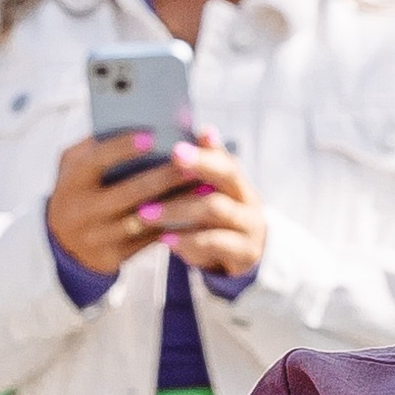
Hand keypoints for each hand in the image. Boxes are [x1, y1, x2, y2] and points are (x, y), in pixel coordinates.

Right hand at [45, 126, 266, 281]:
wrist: (62, 242)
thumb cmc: (78, 189)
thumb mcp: (74, 165)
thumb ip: (96, 145)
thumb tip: (136, 120)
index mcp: (72, 181)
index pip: (96, 161)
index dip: (123, 147)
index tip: (153, 135)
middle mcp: (82, 210)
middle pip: (129, 193)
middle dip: (164, 177)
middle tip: (195, 161)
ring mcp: (97, 236)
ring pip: (144, 219)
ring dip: (177, 202)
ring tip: (203, 184)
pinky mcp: (114, 256)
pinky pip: (149, 240)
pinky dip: (174, 224)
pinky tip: (195, 209)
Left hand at [149, 131, 269, 277]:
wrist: (249, 259)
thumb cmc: (219, 222)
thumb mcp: (211, 198)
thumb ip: (199, 172)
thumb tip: (189, 134)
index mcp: (236, 181)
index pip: (222, 155)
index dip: (205, 148)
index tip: (180, 141)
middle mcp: (248, 198)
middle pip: (227, 173)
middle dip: (199, 163)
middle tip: (171, 156)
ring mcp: (249, 225)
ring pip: (216, 208)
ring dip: (178, 208)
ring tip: (146, 212)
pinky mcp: (244, 252)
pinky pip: (215, 242)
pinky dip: (188, 240)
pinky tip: (165, 239)